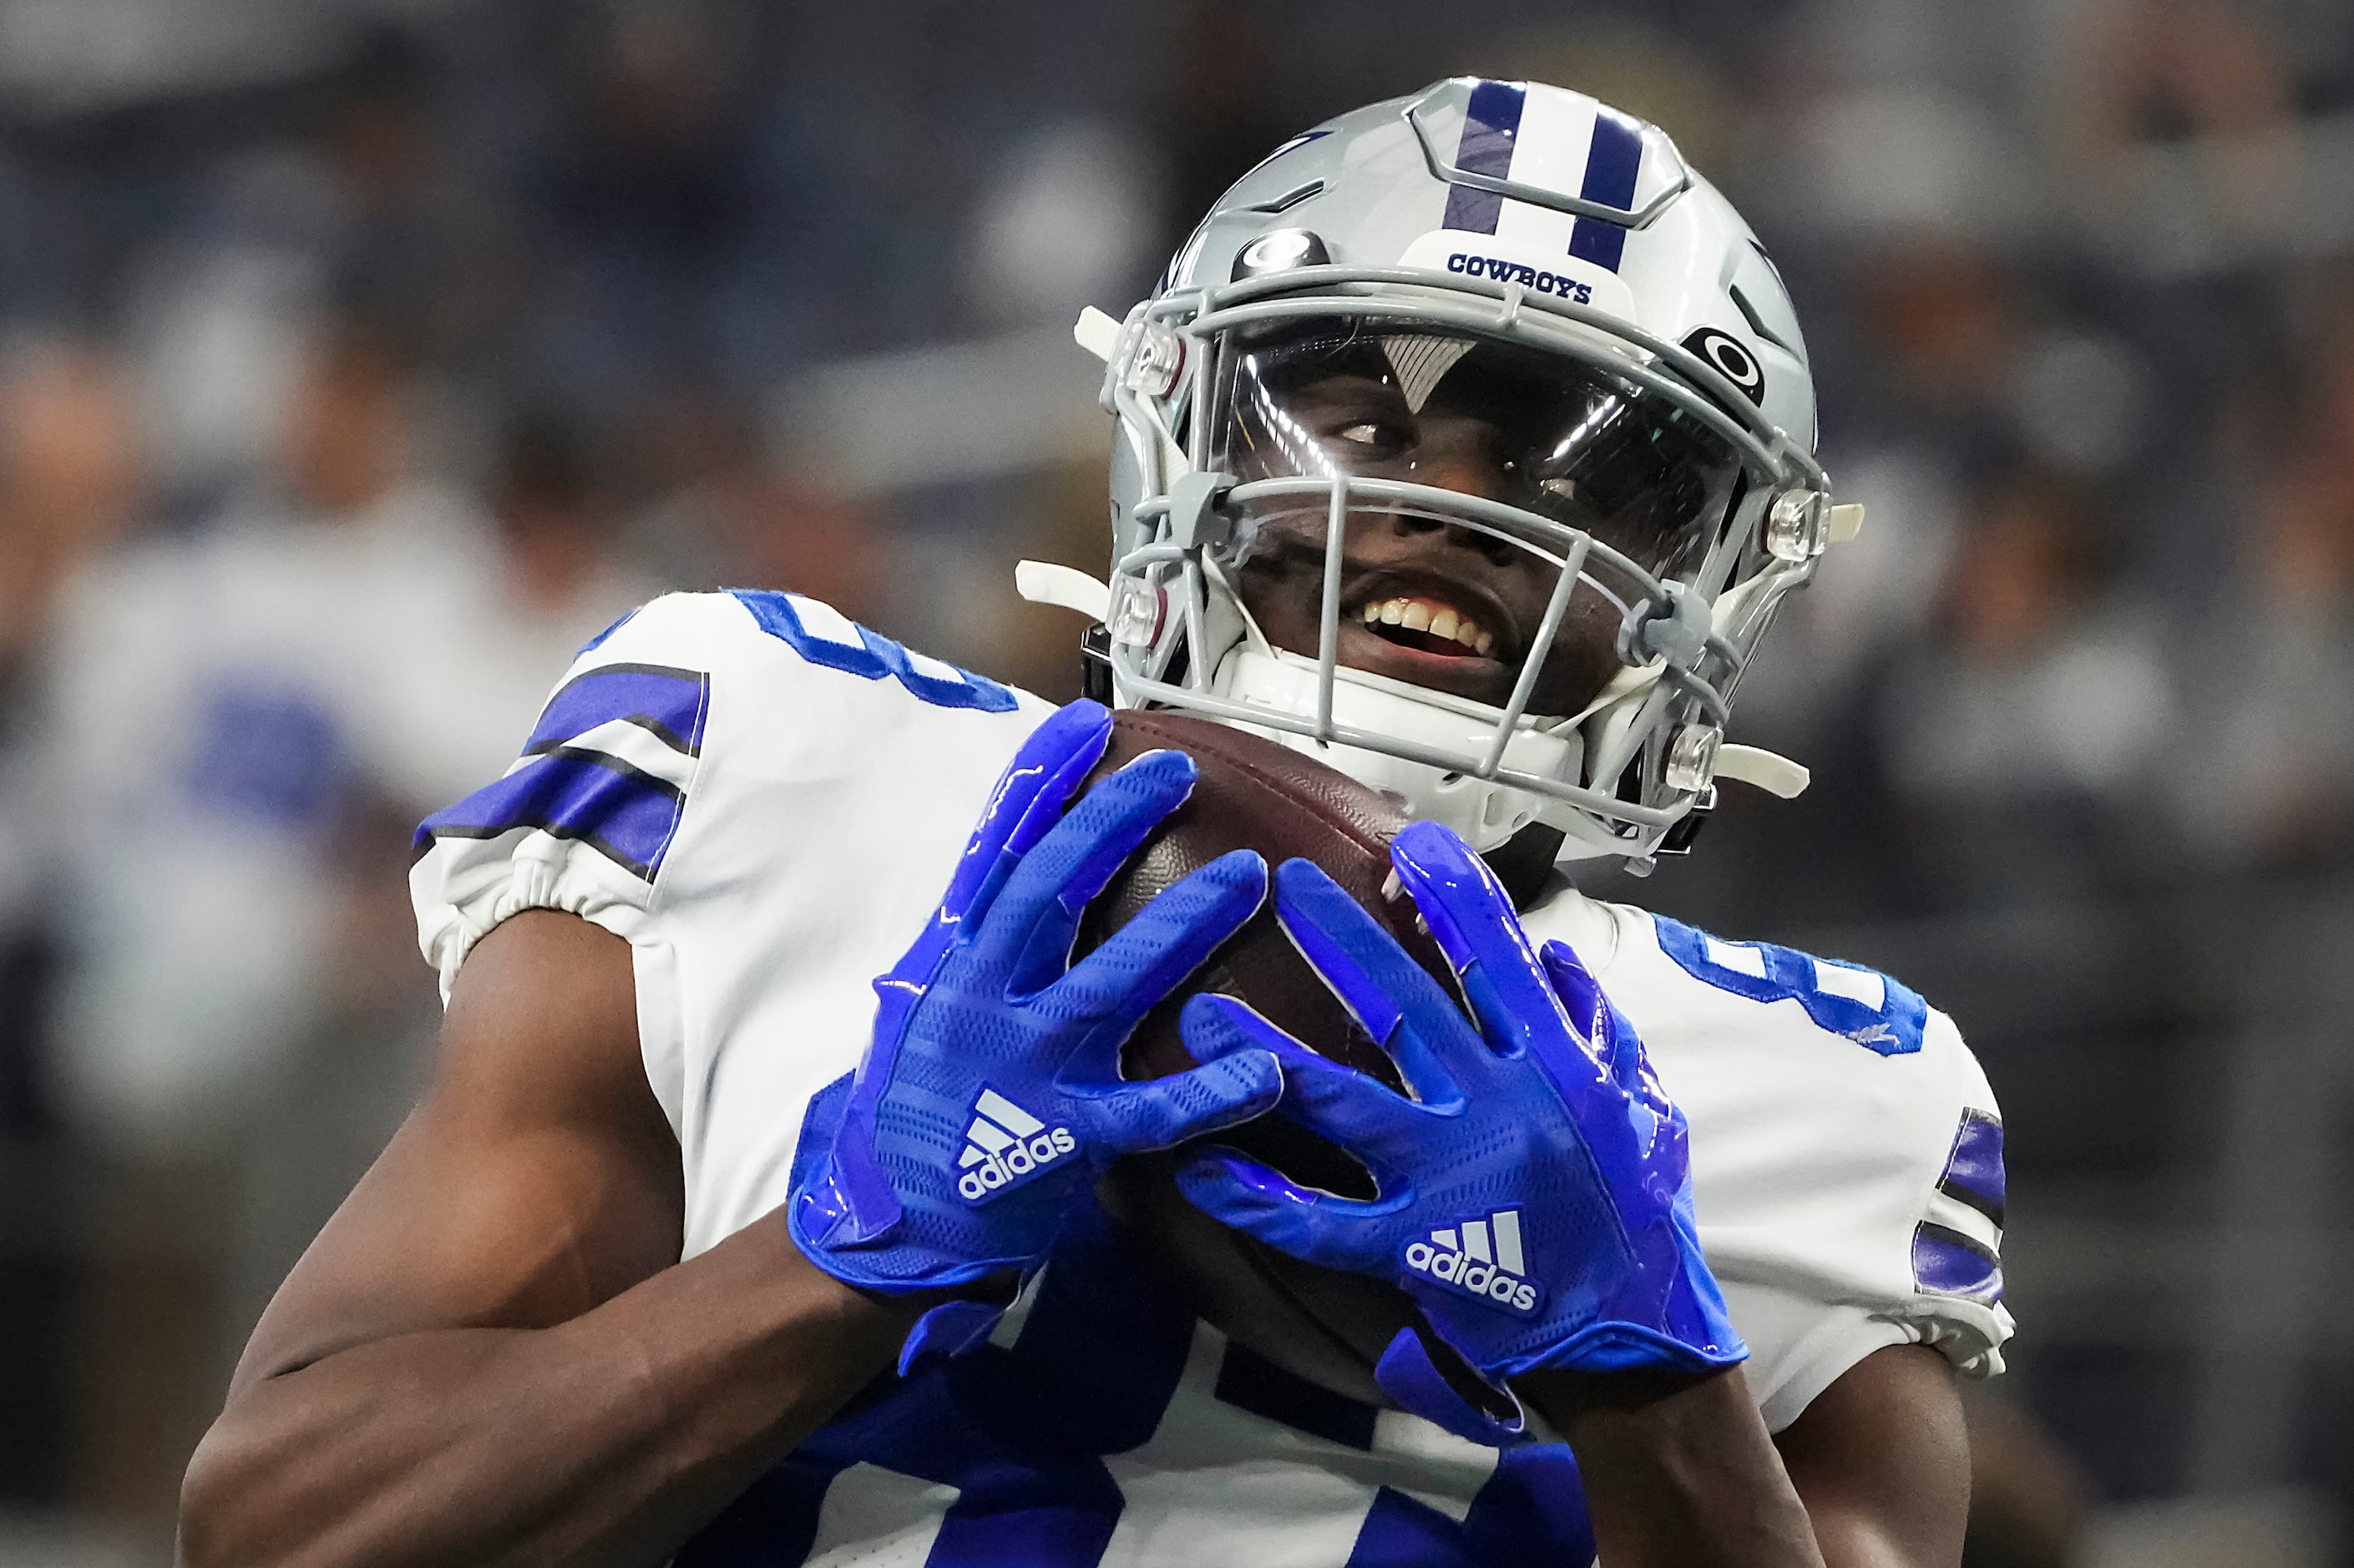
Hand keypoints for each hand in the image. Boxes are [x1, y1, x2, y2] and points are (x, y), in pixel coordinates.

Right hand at [790, 700, 1281, 1294]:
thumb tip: (1017, 857)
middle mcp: (981, 1000)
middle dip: (1112, 824)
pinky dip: (1206, 1092)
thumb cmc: (921, 1104)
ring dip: (1182, 928)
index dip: (1041, 784)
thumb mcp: (926, 1002)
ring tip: (1251, 876)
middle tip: (1180, 771)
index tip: (1089, 722)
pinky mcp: (1062, 1138)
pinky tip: (1266, 1068)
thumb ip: (977, 938)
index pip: (995, 853)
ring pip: (1109, 985)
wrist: (890, 1224)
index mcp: (953, 962)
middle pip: (1047, 893)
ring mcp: (1022, 1068)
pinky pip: (1146, 1112)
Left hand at [1176, 819, 1743, 1397]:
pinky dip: (1258, 1195)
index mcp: (1555, 1068)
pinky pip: (1320, 1220)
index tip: (1411, 843)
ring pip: (1344, 1104)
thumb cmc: (1639, 1219)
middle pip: (1406, 1009)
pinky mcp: (1417, 1249)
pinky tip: (1201, 1168)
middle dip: (1342, 941)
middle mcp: (1499, 1110)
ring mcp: (1452, 1180)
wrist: (1633, 1344)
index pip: (1498, 961)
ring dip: (1268, 1055)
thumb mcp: (1645, 1106)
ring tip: (1204, 1015)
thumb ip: (1598, 1028)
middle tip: (1284, 884)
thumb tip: (1559, 954)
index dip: (1454, 898)